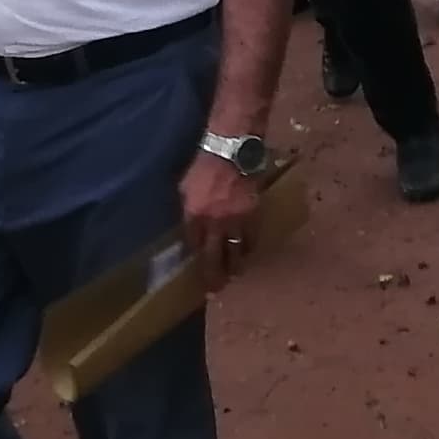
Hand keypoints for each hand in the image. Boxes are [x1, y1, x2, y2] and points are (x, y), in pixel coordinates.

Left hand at [177, 149, 265, 290]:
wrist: (232, 150)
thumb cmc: (204, 166)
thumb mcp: (185, 188)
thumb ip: (187, 210)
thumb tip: (189, 228)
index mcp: (193, 215)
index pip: (194, 247)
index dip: (197, 262)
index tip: (198, 273)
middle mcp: (213, 223)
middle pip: (214, 258)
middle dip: (215, 276)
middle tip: (216, 288)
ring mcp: (235, 221)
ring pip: (235, 253)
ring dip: (234, 266)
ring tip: (233, 274)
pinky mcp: (253, 216)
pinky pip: (251, 239)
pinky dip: (249, 248)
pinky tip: (247, 253)